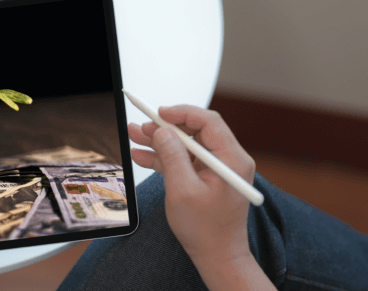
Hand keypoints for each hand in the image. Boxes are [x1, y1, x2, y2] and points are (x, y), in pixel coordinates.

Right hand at [128, 105, 273, 289]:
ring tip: (135, 135)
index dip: (181, 113)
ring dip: (161, 141)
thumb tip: (162, 131)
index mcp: (231, 160)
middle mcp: (228, 160)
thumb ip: (171, 156)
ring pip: (186, 144)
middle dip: (166, 127)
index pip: (208, 122)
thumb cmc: (206, 229)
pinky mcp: (207, 177)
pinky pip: (184, 159)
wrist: (217, 255)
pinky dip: (164, 157)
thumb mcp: (182, 190)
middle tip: (142, 126)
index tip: (159, 112)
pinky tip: (142, 154)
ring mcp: (217, 168)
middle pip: (195, 131)